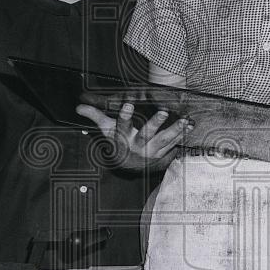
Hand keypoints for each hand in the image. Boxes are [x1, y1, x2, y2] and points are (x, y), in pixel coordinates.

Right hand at [76, 101, 190, 170]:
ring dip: (175, 130)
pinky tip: (190, 126)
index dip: (125, 115)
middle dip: (155, 123)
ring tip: (185, 121)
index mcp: (123, 137)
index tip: (129, 104)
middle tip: (162, 112)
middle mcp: (138, 144)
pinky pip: (174, 144)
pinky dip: (183, 136)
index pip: (122, 125)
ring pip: (164, 140)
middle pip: (146, 134)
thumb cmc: (117, 142)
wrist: (128, 166)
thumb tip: (79, 107)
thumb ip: (95, 116)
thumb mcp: (106, 130)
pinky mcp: (162, 153)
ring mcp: (151, 150)